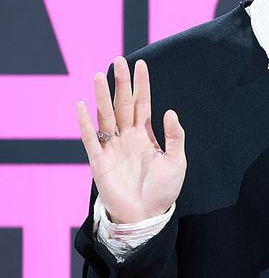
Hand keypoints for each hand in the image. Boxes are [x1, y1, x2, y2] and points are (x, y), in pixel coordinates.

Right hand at [76, 56, 186, 223]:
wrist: (146, 216)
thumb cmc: (163, 191)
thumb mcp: (176, 162)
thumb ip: (174, 137)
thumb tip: (169, 111)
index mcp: (145, 135)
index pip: (142, 103)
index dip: (141, 85)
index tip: (141, 63)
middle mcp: (127, 136)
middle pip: (122, 104)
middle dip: (121, 83)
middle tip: (118, 60)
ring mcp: (112, 147)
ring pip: (106, 116)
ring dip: (102, 96)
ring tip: (99, 75)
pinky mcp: (99, 161)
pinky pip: (90, 138)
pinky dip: (85, 123)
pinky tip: (82, 105)